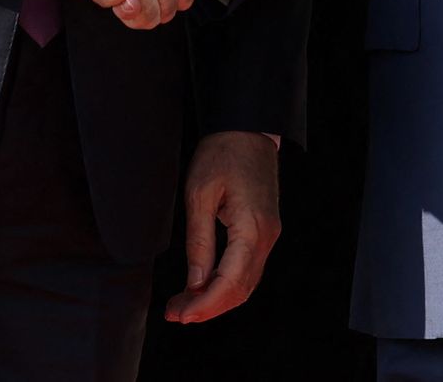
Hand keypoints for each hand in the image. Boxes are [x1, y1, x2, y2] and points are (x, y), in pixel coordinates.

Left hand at [165, 131, 280, 323]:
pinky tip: (202, 286)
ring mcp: (268, 234)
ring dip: (215, 298)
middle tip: (175, 313)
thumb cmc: (222, 153)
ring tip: (183, 304)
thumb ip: (198, 243)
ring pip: (245, 283)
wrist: (246, 127)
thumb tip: (194, 284)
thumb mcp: (199, 195)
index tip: (180, 314)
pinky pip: (246, 268)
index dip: (204, 304)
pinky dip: (225, 283)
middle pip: (240, 289)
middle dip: (207, 307)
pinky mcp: (263, 230)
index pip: (230, 282)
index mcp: (252, 228)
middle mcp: (266, 236)